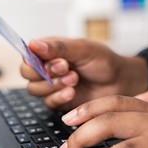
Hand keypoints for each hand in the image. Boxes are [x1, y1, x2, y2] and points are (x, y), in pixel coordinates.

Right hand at [20, 38, 147, 110]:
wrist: (120, 82)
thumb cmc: (104, 61)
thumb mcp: (83, 49)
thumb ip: (58, 47)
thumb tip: (33, 44)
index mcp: (50, 51)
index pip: (28, 55)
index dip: (35, 59)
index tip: (55, 59)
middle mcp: (48, 68)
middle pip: (27, 73)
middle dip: (45, 72)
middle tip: (66, 67)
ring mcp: (52, 86)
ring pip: (35, 89)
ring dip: (53, 84)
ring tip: (74, 79)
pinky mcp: (59, 101)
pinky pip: (48, 102)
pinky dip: (59, 97)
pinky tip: (72, 92)